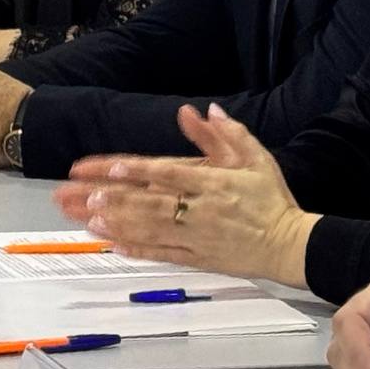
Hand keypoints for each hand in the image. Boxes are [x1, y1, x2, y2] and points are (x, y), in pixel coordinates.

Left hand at [51, 105, 315, 283]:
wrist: (292, 244)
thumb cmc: (271, 197)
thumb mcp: (255, 158)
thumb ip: (226, 134)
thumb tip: (200, 109)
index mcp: (213, 183)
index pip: (167, 173)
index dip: (137, 172)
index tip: (109, 168)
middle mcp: (200, 210)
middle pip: (148, 202)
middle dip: (110, 198)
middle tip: (77, 194)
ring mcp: (197, 237)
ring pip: (150, 229)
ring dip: (116, 223)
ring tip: (86, 217)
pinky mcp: (199, 259)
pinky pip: (163, 254)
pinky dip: (138, 249)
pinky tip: (113, 244)